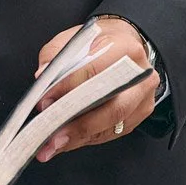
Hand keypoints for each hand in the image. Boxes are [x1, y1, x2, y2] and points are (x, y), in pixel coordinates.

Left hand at [33, 18, 158, 162]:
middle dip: (77, 125)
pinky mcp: (138, 115)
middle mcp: (141, 76)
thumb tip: (42, 77)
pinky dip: (85, 139)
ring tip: (51, 146)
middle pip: (111, 108)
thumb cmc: (100, 42)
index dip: (67, 88)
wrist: (126, 45)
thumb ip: (55, 55)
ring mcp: (142, 98)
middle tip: (50, 137)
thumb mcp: (74, 38)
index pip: (94, 72)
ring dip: (78, 138)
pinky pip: (111, 133)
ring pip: (110, 125)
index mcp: (125, 50)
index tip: (44, 102)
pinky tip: (66, 142)